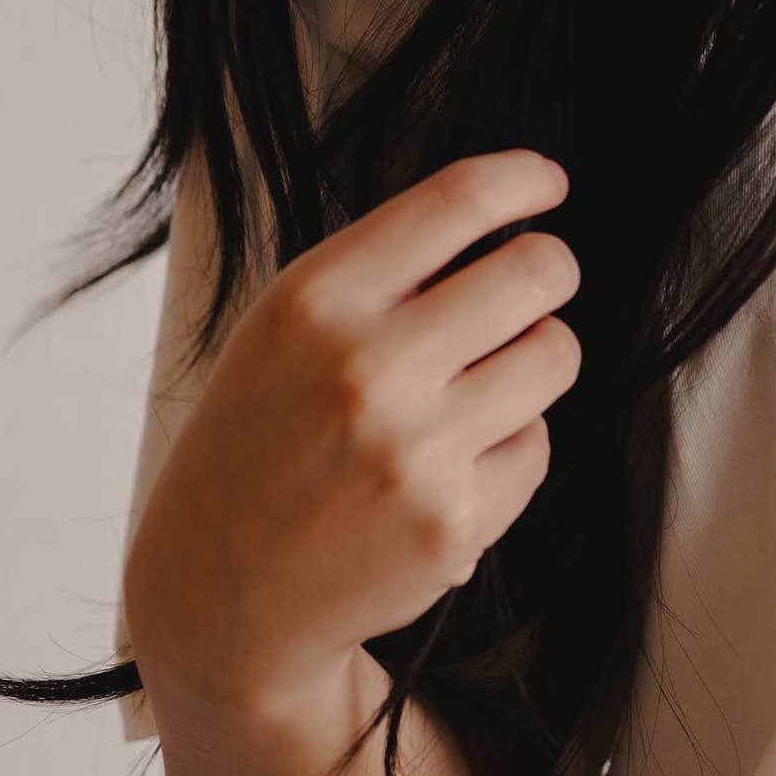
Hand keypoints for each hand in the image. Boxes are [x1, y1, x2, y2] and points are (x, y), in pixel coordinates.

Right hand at [122, 150, 580, 716]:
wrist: (220, 595)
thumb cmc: (260, 446)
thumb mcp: (283, 333)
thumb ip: (382, 277)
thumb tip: (507, 223)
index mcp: (315, 301)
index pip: (457, 202)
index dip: (525, 180)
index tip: (549, 185)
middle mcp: (368, 368)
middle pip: (538, 272)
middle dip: (549, 272)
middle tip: (535, 286)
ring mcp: (416, 450)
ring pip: (555, 354)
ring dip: (534, 359)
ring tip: (477, 387)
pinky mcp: (455, 521)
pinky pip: (537, 444)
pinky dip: (508, 449)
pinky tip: (447, 468)